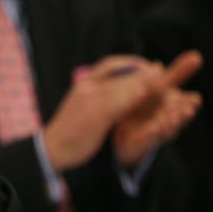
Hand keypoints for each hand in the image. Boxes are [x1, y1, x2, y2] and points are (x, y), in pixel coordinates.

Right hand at [44, 55, 159, 171]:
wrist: (51, 149)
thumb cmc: (69, 130)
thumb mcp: (82, 106)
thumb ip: (98, 95)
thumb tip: (116, 89)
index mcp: (83, 84)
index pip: (110, 64)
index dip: (131, 62)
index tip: (146, 66)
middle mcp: (86, 87)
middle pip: (119, 71)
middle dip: (142, 69)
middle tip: (161, 70)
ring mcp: (91, 100)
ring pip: (121, 84)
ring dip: (143, 79)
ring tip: (161, 77)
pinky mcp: (96, 115)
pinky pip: (119, 101)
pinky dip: (134, 95)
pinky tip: (147, 94)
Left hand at [110, 49, 202, 168]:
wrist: (132, 132)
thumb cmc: (153, 107)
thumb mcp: (163, 88)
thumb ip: (178, 74)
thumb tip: (197, 55)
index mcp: (175, 107)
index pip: (186, 105)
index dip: (190, 103)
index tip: (195, 98)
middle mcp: (169, 121)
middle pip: (177, 118)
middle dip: (182, 114)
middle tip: (187, 110)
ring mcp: (157, 132)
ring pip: (164, 129)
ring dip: (168, 125)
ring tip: (170, 119)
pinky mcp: (142, 141)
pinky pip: (146, 138)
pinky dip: (149, 134)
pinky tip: (150, 129)